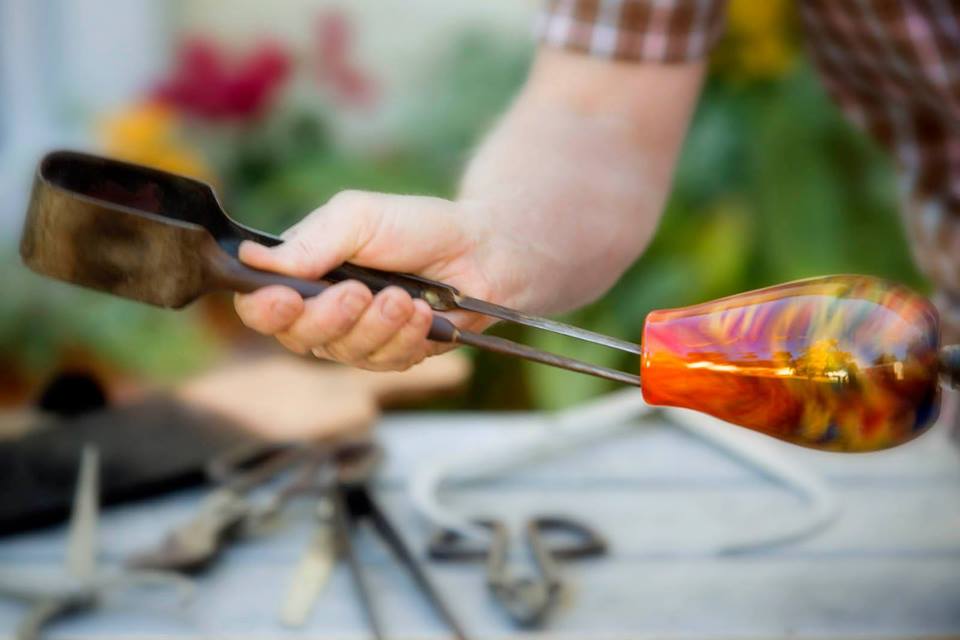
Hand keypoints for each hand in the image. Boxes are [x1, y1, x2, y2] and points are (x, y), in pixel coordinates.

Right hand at [234, 192, 506, 370]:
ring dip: (376, 325)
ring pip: (344, 353)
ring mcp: (358, 337)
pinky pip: (385, 363)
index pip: (262, 306)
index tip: (287, 299)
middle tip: (359, 292)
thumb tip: (252, 260)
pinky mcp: (394, 354)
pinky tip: (422, 314)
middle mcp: (324, 311)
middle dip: (330, 317)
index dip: (266, 310)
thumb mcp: (359, 217)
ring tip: (404, 298)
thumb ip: (311, 241)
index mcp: (304, 273)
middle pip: (299, 337)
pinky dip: (404, 338)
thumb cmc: (417, 226)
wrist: (481, 249)